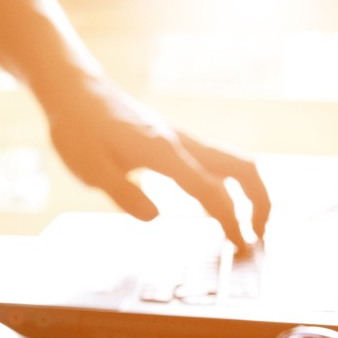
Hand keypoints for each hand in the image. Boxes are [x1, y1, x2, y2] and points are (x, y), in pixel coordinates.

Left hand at [47, 79, 270, 246]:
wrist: (77, 93)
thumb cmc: (78, 129)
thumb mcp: (89, 168)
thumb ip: (122, 193)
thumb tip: (155, 217)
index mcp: (162, 152)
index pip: (210, 188)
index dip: (230, 219)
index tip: (240, 245)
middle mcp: (181, 144)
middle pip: (242, 167)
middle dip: (260, 202)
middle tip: (257, 237)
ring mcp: (181, 141)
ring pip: (234, 163)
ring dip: (249, 194)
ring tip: (246, 227)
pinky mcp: (176, 143)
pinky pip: (215, 164)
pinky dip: (229, 187)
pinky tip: (217, 207)